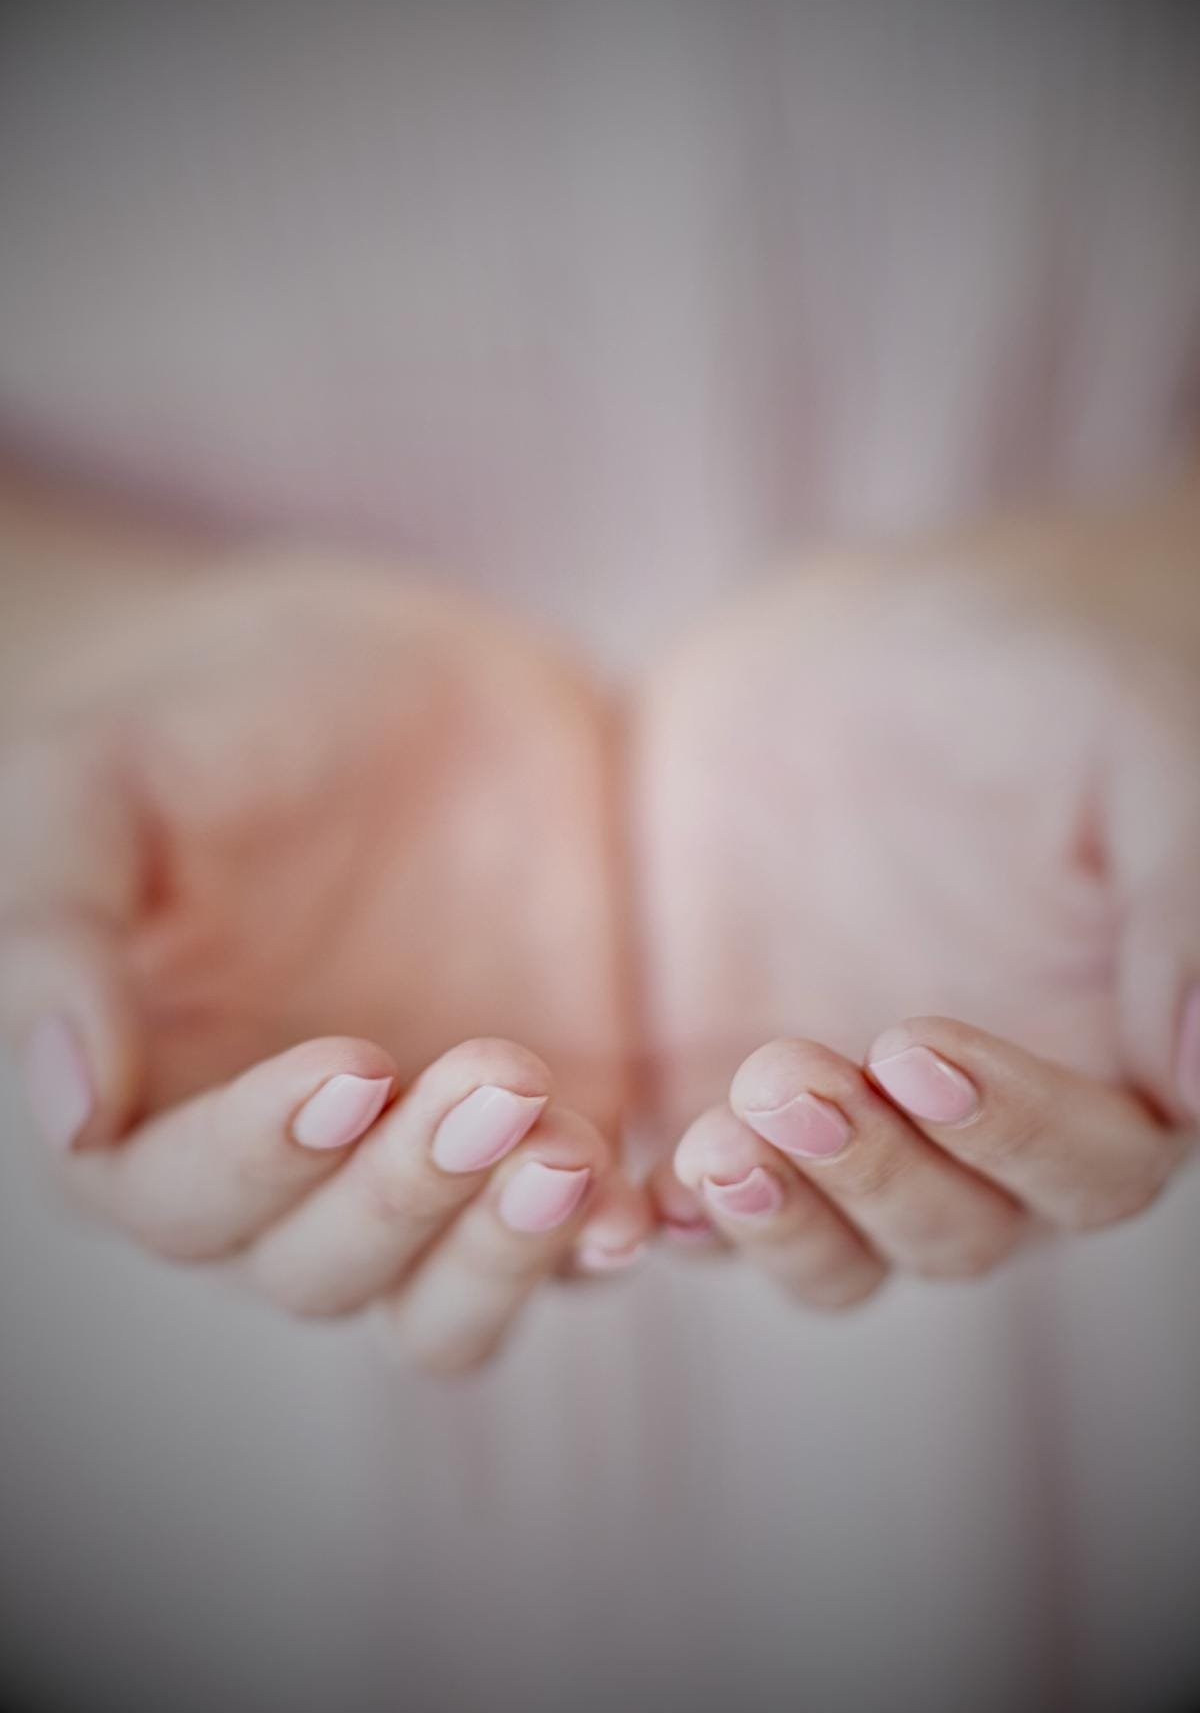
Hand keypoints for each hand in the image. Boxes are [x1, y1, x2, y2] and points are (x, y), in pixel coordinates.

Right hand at [0, 554, 647, 1363]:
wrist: (419, 675)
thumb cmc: (231, 712)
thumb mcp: (106, 780)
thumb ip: (57, 928)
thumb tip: (70, 1106)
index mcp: (153, 1094)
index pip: (177, 1197)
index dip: (256, 1159)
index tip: (349, 1066)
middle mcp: (283, 1163)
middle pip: (319, 1268)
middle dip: (403, 1194)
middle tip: (495, 1078)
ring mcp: (422, 1162)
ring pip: (440, 1300)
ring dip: (500, 1252)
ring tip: (568, 1150)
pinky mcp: (547, 1138)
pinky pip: (570, 1246)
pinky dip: (601, 1246)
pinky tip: (642, 1203)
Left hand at [638, 490, 1199, 1299]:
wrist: (888, 633)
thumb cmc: (1055, 671)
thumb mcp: (1143, 749)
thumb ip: (1184, 901)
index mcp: (1109, 1054)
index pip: (1089, 1166)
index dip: (1016, 1135)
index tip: (917, 1047)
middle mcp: (982, 1118)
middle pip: (949, 1232)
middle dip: (870, 1178)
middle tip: (785, 1078)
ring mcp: (847, 1109)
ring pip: (827, 1243)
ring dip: (773, 1219)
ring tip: (708, 1140)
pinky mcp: (719, 1075)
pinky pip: (694, 1188)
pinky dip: (659, 1204)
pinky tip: (613, 1175)